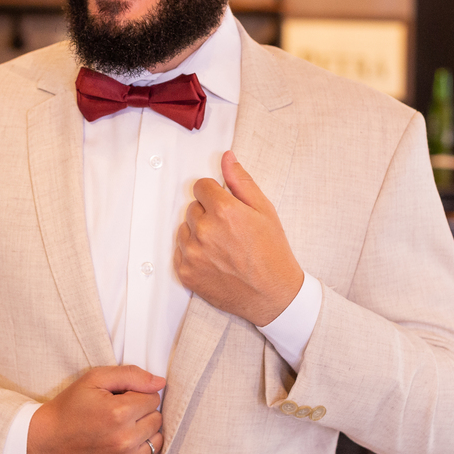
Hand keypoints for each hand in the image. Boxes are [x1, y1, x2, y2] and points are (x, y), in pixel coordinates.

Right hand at [27, 365, 164, 453]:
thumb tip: (160, 382)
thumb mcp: (94, 379)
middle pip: (157, 420)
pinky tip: (124, 447)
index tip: (121, 399)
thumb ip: (130, 375)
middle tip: (120, 414)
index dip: (138, 395)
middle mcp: (125, 441)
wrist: (45, 442)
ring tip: (122, 430)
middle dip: (142, 413)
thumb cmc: (69, 408)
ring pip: (156, 442)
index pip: (153, 398)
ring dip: (144, 434)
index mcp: (119, 413)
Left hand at [174, 150, 303, 326]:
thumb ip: (241, 181)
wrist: (273, 294)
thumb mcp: (265, 210)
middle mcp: (204, 230)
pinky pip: (180, 252)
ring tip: (223, 247)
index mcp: (223, 210)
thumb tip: (227, 158)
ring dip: (198, 234)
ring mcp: (192, 253)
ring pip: (184, 229)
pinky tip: (214, 261)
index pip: (201, 186)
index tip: (226, 208)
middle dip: (208, 215)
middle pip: (193, 208)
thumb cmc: (272, 252)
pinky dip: (193, 255)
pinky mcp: (186, 272)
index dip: (215, 195)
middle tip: (230, 231)